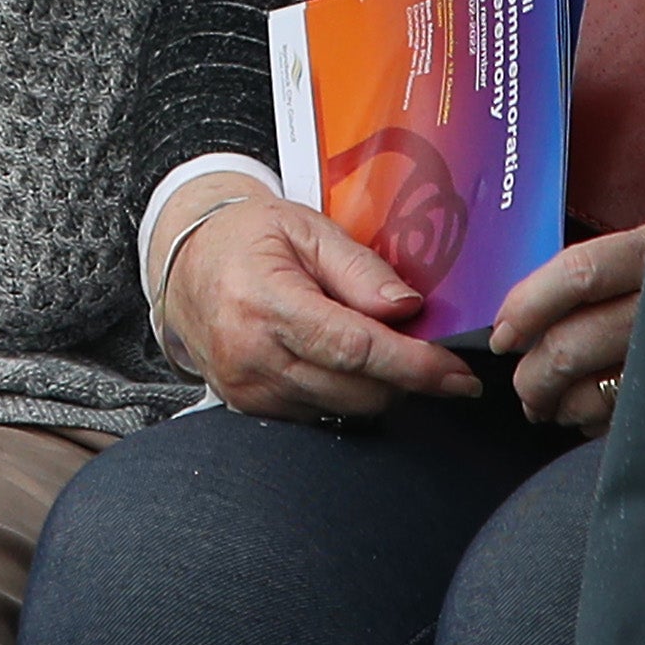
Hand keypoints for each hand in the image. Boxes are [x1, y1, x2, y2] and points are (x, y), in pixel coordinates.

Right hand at [156, 188, 477, 421]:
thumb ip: (359, 269)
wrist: (186, 263)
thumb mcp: (306, 228)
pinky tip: (339, 360)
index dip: (414, 366)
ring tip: (370, 341)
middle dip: (404, 375)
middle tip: (420, 343)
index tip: (459, 376)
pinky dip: (345, 392)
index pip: (355, 348)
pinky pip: (320, 415)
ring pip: (343, 409)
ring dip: (376, 386)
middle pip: (356, 390)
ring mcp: (248, 390)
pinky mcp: (249, 409)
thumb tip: (408, 309)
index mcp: (266, 303)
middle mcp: (253, 356)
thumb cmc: (247, 237)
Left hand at [483, 224, 644, 431]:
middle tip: (523, 386)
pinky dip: (591, 420)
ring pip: (593, 390)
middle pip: (574, 342)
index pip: (578, 275)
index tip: (503, 334)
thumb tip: (520, 321)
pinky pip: (621, 418)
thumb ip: (594, 276)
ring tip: (549, 405)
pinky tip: (587, 413)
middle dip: (533, 375)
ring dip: (558, 404)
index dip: (528, 306)